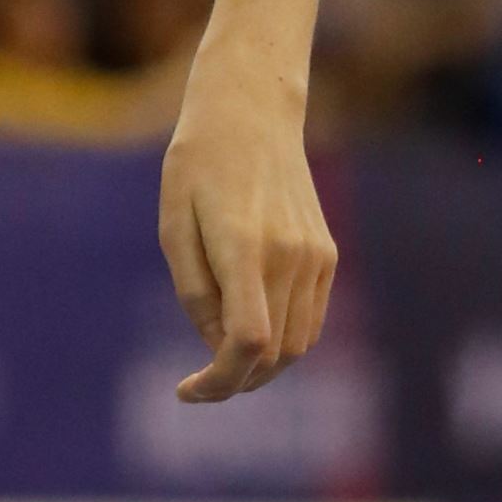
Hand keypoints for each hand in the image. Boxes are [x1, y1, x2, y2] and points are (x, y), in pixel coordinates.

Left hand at [158, 51, 336, 403]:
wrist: (252, 112)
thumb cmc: (198, 165)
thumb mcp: (174, 225)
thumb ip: (195, 292)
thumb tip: (217, 348)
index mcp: (245, 247)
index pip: (248, 342)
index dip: (219, 381)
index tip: (186, 390)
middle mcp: (290, 256)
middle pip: (274, 355)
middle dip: (236, 381)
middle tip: (200, 382)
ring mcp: (316, 257)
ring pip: (299, 345)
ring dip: (262, 368)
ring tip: (222, 359)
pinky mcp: (327, 254)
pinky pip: (310, 320)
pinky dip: (283, 342)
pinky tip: (250, 330)